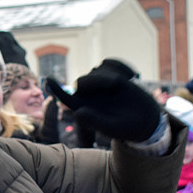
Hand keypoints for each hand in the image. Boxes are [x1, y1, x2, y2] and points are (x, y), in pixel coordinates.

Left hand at [45, 63, 160, 142]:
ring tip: (124, 83)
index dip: (56, 89)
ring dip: (108, 75)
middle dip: (96, 79)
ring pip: (96, 70)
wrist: (144, 121)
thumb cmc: (126, 129)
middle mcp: (89, 95)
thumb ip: (95, 121)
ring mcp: (100, 85)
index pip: (66, 98)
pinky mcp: (112, 76)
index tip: (48, 79)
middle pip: (82, 81)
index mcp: (84, 108)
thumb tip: (78, 111)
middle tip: (116, 82)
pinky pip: (108, 63)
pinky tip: (131, 75)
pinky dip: (119, 66)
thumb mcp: (111, 128)